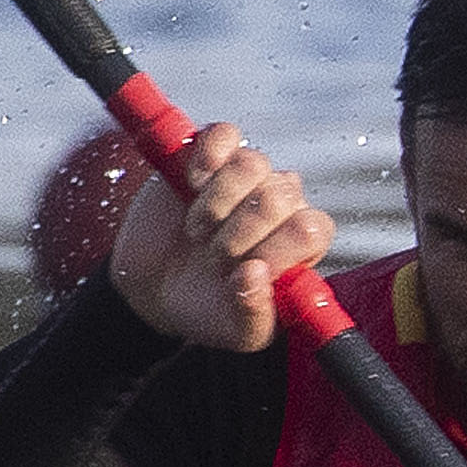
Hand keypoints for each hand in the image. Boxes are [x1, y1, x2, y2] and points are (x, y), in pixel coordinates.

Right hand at [109, 122, 332, 353]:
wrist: (154, 288)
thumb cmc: (209, 308)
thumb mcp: (238, 332)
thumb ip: (255, 314)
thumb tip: (253, 275)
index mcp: (302, 242)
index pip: (311, 228)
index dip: (276, 249)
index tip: (242, 271)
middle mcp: (283, 203)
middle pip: (278, 197)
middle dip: (236, 236)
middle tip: (214, 257)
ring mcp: (248, 176)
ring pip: (251, 165)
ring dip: (215, 205)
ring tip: (199, 231)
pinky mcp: (211, 154)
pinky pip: (224, 134)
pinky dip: (205, 160)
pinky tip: (191, 184)